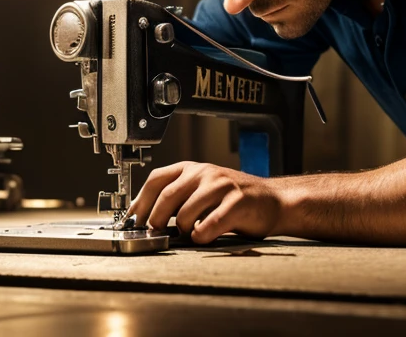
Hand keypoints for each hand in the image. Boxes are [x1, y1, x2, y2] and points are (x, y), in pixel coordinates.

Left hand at [129, 161, 283, 243]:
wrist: (273, 201)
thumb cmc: (234, 200)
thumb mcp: (202, 190)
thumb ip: (178, 198)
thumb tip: (146, 218)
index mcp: (192, 168)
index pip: (155, 180)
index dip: (140, 202)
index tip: (133, 220)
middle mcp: (205, 173)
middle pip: (166, 197)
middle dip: (156, 220)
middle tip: (157, 233)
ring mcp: (221, 185)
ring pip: (185, 212)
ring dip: (182, 229)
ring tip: (189, 233)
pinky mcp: (237, 202)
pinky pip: (210, 224)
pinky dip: (202, 235)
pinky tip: (203, 236)